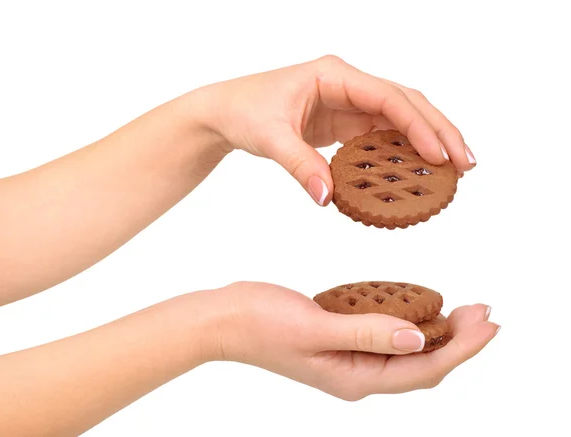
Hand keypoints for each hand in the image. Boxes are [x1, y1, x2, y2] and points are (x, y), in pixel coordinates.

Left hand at [197, 55, 475, 205]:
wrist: (227, 112)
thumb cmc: (245, 110)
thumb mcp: (270, 137)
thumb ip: (300, 165)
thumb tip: (328, 198)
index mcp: (334, 74)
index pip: (387, 97)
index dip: (417, 125)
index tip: (438, 154)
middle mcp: (348, 85)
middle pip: (406, 103)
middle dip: (438, 130)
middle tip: (466, 162)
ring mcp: (349, 103)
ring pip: (400, 119)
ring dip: (427, 141)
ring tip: (454, 168)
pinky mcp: (345, 122)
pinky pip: (382, 135)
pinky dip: (403, 152)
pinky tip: (418, 171)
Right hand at [213, 281, 497, 398]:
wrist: (224, 319)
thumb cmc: (260, 323)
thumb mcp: (315, 327)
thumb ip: (367, 332)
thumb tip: (419, 336)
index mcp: (354, 379)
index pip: (423, 369)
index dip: (462, 349)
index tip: (490, 324)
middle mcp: (357, 375)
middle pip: (422, 364)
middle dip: (459, 341)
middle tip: (486, 312)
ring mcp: (348, 359)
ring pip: (407, 351)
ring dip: (439, 331)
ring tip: (464, 310)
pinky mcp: (340, 340)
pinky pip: (386, 336)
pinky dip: (409, 322)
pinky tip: (418, 307)